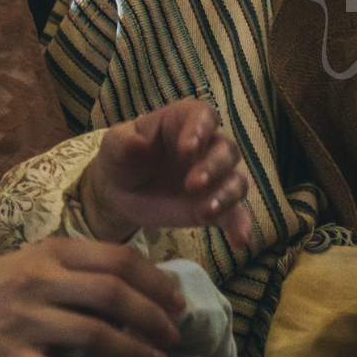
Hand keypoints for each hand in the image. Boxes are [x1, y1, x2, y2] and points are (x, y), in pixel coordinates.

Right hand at [0, 238, 186, 356]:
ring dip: (133, 350)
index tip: (176, 300)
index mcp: (50, 253)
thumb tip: (131, 282)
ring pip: (93, 334)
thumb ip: (75, 267)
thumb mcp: (32, 261)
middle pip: (113, 294)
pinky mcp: (8, 356)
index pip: (118, 260)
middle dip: (153, 316)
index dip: (155, 281)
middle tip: (174, 333)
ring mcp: (23, 319)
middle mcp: (39, 281)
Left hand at [81, 99, 252, 247]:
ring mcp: (215, 178)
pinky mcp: (216, 206)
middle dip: (213, 167)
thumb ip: (125, 142)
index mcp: (183, 122)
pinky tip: (241, 240)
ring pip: (236, 181)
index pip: (203, 116)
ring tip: (206, 212)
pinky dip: (241, 226)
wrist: (123, 192)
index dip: (200, 129)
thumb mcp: (115, 146)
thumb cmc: (123, 157)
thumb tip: (139, 143)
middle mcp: (207, 147)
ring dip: (226, 195)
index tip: (188, 148)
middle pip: (225, 150)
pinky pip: (236, 214)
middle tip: (193, 184)